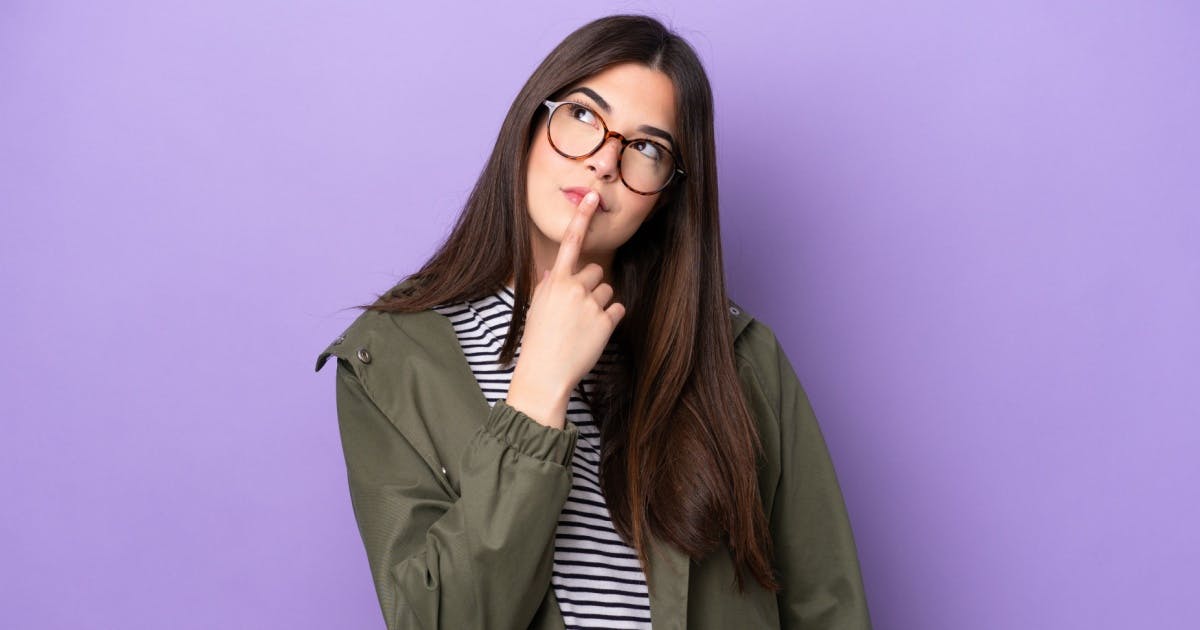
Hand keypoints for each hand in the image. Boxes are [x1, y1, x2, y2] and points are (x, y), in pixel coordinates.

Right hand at [505, 191, 625, 428]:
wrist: (545, 374)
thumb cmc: (537, 342)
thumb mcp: (536, 308)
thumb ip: (548, 286)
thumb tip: (554, 272)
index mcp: (555, 281)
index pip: (570, 242)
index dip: (581, 217)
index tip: (592, 197)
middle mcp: (574, 288)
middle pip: (595, 272)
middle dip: (589, 286)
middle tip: (576, 310)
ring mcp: (592, 305)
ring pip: (606, 291)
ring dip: (598, 304)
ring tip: (582, 325)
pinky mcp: (606, 322)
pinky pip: (616, 310)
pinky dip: (609, 320)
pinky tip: (593, 334)